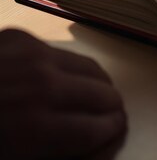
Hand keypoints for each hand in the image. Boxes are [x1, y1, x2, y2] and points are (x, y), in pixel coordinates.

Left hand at [0, 29, 125, 159]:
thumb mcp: (13, 158)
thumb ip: (58, 152)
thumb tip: (98, 144)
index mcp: (38, 127)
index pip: (104, 127)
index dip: (113, 135)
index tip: (113, 136)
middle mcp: (44, 86)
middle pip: (107, 95)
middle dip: (112, 112)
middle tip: (108, 120)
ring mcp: (33, 56)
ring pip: (93, 69)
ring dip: (98, 87)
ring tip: (94, 99)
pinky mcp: (20, 38)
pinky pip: (64, 54)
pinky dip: (69, 70)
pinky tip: (58, 81)